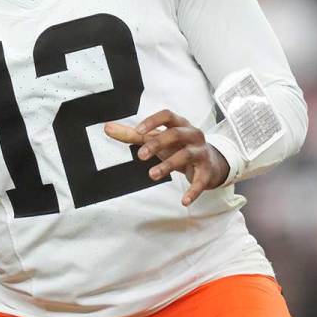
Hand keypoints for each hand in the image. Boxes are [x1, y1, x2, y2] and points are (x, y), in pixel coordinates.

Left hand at [105, 109, 229, 205]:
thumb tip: (106, 127)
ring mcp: (201, 152)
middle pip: (176, 134)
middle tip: (140, 156)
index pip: (167, 115)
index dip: (153, 121)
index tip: (138, 131)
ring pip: (186, 155)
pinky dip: (193, 191)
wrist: (209, 163)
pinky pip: (201, 180)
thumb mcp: (157, 139)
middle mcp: (192, 135)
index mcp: (180, 124)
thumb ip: (132, 134)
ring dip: (168, 165)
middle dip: (157, 144)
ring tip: (151, 175)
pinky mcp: (207, 171)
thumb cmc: (177, 147)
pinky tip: (184, 201)